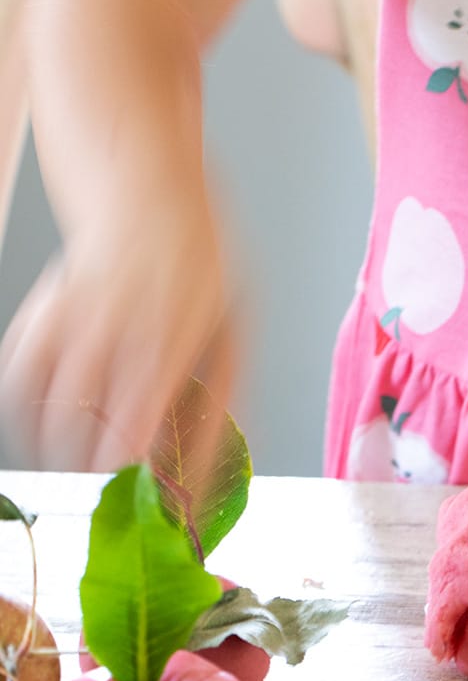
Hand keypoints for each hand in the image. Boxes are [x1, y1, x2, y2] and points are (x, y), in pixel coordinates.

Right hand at [0, 209, 237, 471]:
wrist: (145, 193)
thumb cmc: (199, 263)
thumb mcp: (234, 324)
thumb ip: (226, 391)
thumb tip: (234, 454)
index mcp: (170, 326)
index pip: (141, 405)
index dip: (131, 453)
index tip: (136, 485)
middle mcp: (114, 321)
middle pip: (89, 413)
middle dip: (96, 463)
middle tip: (113, 487)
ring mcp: (72, 316)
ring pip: (47, 404)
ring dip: (59, 448)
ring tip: (81, 466)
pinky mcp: (42, 311)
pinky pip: (18, 375)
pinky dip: (26, 411)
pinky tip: (46, 427)